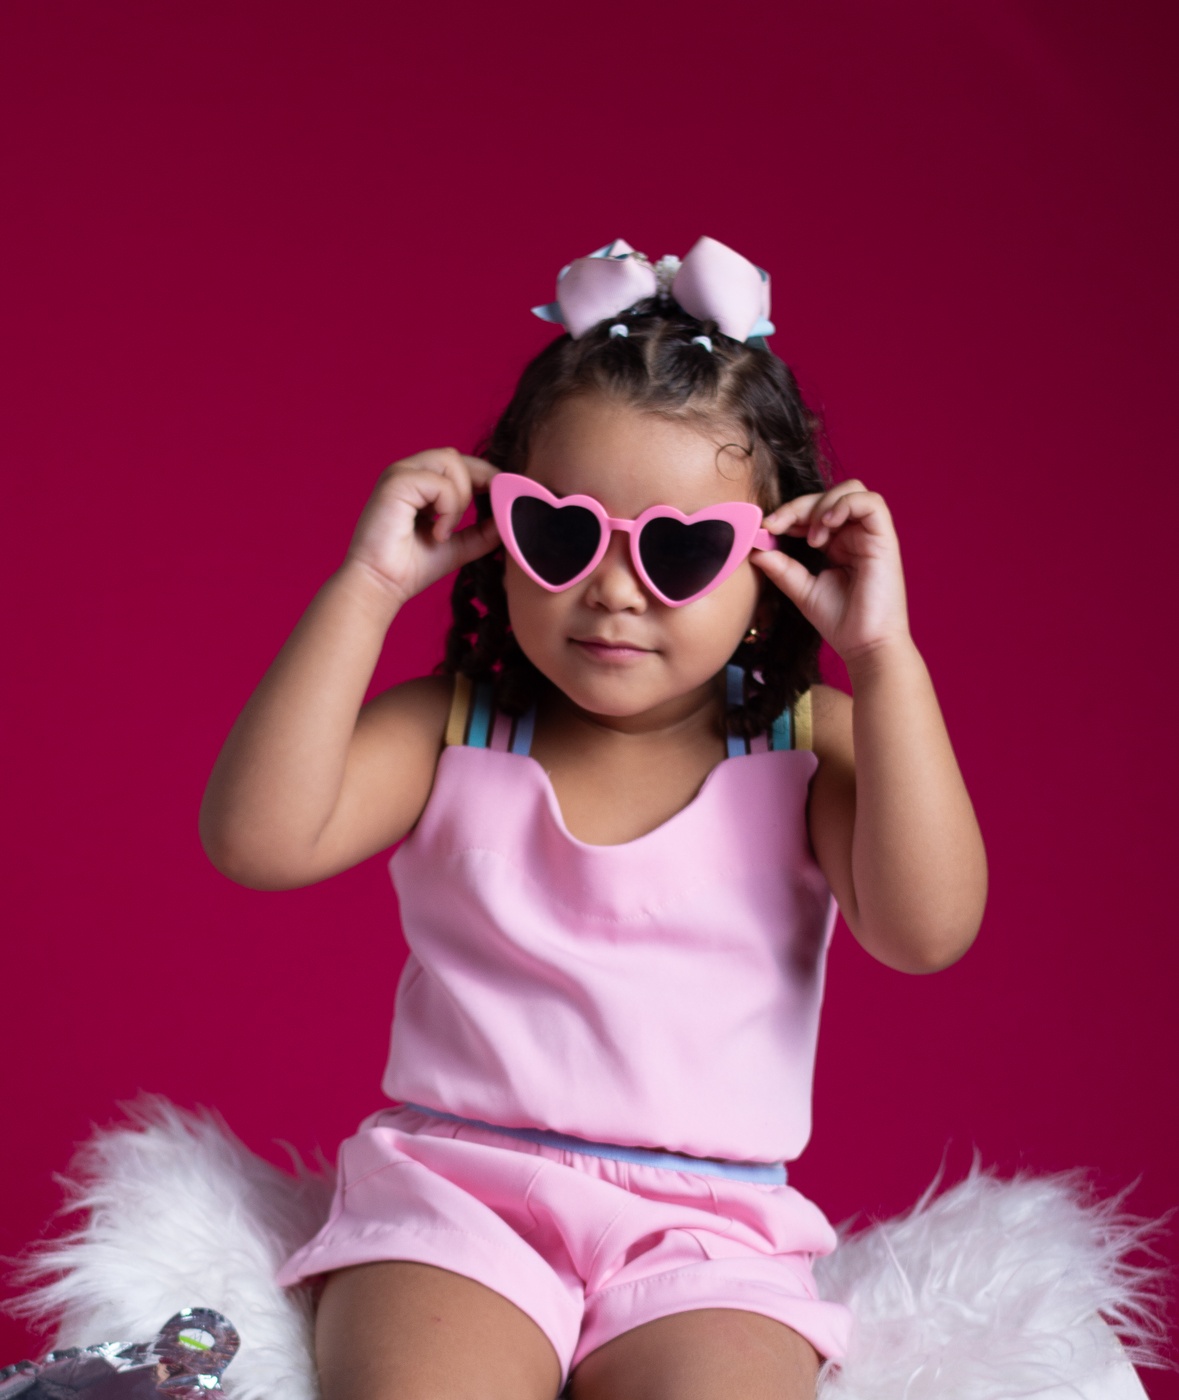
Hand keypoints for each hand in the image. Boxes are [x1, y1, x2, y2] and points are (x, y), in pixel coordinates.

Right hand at [344, 449, 500, 606]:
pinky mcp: (396, 482)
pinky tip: (438, 534)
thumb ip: (483, 531)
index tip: (501, 500)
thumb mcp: (459, 546)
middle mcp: (408, 473)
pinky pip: (440, 483)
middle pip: (457, 456)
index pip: (459, 464)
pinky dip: (448, 509)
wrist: (381, 585)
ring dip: (461, 497)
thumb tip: (509, 517)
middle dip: (480, 480)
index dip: (485, 477)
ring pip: (451, 461)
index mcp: (419, 483)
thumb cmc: (410, 568)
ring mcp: (400, 474)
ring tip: (449, 528)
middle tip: (487, 511)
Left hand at [752, 481, 910, 663]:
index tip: (767, 527)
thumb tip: (755, 548)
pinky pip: (871, 502)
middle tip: (777, 526)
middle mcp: (855, 535)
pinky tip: (826, 527)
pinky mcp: (885, 539)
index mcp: (838, 544)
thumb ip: (781, 567)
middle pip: (828, 495)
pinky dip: (845, 505)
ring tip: (811, 538)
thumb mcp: (801, 589)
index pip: (813, 510)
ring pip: (851, 490)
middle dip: (798, 505)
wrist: (865, 646)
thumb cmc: (840, 621)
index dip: (789, 512)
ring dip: (822, 505)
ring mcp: (871, 535)